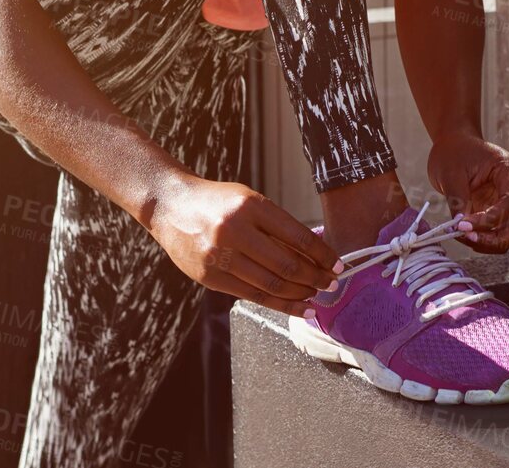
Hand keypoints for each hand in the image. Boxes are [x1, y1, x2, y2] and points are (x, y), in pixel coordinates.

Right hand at [144, 172, 343, 316]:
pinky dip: (278, 304)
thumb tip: (315, 256)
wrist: (170, 205)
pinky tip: (298, 307)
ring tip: (317, 298)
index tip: (338, 265)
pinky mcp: (208, 277)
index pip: (298, 236)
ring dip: (300, 295)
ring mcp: (219, 256)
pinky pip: (251, 295)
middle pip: (286, 264)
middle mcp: (235, 231)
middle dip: (315, 278)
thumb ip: (277, 226)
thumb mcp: (250, 201)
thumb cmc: (219, 201)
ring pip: (270, 284)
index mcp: (251, 206)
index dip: (322, 255)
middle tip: (332, 285)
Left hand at [426, 133, 508, 252]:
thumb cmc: (455, 152)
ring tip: (466, 237)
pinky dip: (490, 240)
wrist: (456, 146)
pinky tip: (469, 235)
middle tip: (471, 238)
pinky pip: (506, 233)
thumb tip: (461, 227)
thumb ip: (459, 201)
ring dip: (494, 242)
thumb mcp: (451, 174)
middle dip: (500, 238)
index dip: (489, 219)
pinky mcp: (508, 212)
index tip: (463, 226)